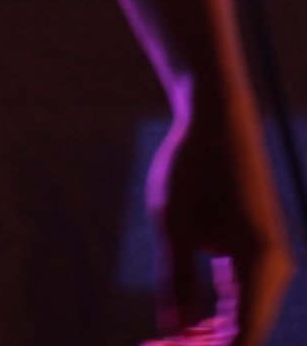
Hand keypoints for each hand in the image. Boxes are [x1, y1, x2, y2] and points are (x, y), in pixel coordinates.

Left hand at [145, 94, 293, 345]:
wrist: (218, 117)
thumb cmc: (192, 165)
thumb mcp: (174, 225)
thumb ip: (176, 284)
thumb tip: (175, 335)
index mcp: (259, 265)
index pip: (243, 341)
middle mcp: (275, 268)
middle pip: (245, 333)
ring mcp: (270, 260)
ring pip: (245, 317)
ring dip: (210, 335)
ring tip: (166, 342)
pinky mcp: (259, 250)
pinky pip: (243, 295)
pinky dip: (217, 312)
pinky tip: (187, 321)